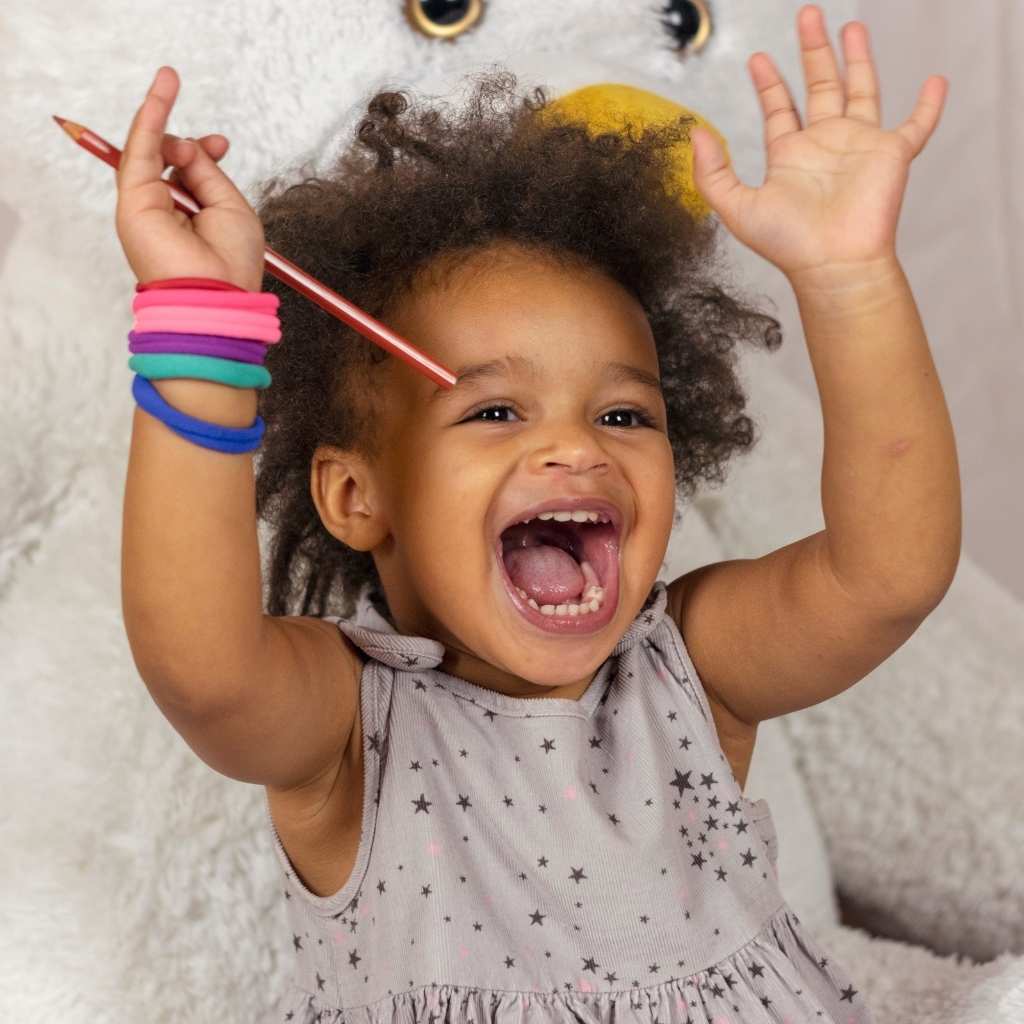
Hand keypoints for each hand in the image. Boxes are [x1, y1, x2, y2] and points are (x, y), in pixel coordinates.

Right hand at [115, 66, 265, 291]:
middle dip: (186, 141)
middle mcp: (165, 213)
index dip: (201, 152)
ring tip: (169, 78)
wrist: (215, 296)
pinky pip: (139, 151)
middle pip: (165, 160)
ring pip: (146, 150)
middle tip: (214, 140)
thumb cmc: (231, 263)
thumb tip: (187, 145)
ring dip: (157, 111)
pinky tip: (159, 93)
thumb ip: (207, 173)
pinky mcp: (134, 201)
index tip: (221, 143)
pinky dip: (149, 119)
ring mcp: (146, 207)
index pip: (186, 173)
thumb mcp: (230, 208)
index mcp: (191, 219)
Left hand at [689, 4, 947, 282]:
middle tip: (807, 16)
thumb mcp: (736, 208)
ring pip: (862, 90)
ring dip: (857, 59)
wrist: (833, 264)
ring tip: (851, 27)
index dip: (769, 83)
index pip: (779, 109)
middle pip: (820, 87)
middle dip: (813, 52)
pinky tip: (935, 81)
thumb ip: (711, 173)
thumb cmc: (788, 244)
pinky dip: (929, 105)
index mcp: (791, 155)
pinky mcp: (891, 154)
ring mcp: (859, 146)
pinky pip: (917, 125)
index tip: (757, 59)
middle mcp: (825, 145)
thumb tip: (697, 133)